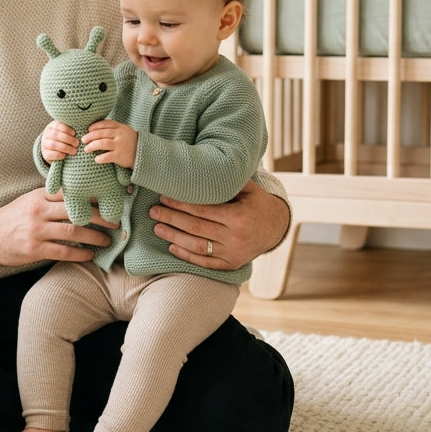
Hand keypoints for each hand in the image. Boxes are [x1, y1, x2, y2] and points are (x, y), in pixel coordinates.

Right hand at [0, 187, 118, 267]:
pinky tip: (90, 255)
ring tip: (107, 240)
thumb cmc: (12, 218)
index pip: (71, 192)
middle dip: (100, 216)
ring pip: (73, 231)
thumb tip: (79, 198)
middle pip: (77, 211)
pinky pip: (63, 251)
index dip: (92, 196)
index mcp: (39, 196)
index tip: (109, 200)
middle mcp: (39, 210)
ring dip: (94, 236)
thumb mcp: (29, 201)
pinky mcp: (34, 249)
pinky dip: (80, 253)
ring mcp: (37, 230)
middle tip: (115, 221)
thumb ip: (50, 198)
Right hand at [41, 121, 78, 162]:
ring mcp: (44, 144)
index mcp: (52, 126)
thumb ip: (71, 130)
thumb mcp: (66, 132)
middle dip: (68, 139)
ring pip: (53, 144)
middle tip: (77, 143)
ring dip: (65, 148)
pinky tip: (65, 155)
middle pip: (55, 135)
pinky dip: (58, 155)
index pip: (57, 125)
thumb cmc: (64, 139)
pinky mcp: (45, 154)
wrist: (54, 150)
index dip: (66, 129)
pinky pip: (50, 154)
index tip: (74, 133)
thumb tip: (82, 130)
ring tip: (74, 151)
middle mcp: (46, 134)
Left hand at [82, 119, 136, 168]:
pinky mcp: (120, 156)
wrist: (144, 153)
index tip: (89, 129)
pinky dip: (100, 158)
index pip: (105, 124)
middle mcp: (119, 135)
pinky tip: (96, 159)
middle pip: (101, 133)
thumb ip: (113, 128)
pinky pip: (107, 156)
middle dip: (90, 136)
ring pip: (102, 143)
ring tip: (86, 149)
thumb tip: (96, 129)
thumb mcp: (124, 131)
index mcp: (120, 127)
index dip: (95, 126)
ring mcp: (120, 145)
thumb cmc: (130, 141)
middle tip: (83, 140)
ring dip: (92, 146)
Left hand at [150, 180, 289, 269]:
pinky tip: (172, 246)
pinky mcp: (230, 265)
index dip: (181, 204)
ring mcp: (232, 254)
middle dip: (171, 219)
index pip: (202, 210)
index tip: (164, 197)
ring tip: (157, 227)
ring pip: (197, 247)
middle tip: (153, 211)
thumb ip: (227, 181)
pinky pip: (204, 262)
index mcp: (239, 217)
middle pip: (196, 228)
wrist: (276, 228)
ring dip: (174, 237)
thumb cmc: (258, 203)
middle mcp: (235, 238)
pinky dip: (186, 256)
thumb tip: (199, 166)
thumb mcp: (248, 188)